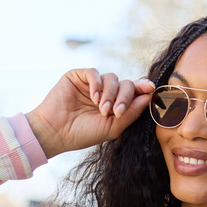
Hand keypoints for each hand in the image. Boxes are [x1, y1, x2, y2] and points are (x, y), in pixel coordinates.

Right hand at [26, 69, 154, 159]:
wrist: (56, 132)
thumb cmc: (83, 134)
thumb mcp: (112, 127)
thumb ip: (131, 113)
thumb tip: (149, 96)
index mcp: (114, 105)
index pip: (132, 92)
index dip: (142, 88)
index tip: (150, 88)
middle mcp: (105, 93)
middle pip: (125, 84)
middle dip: (125, 97)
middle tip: (117, 112)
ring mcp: (92, 84)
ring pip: (111, 78)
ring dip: (110, 94)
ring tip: (102, 110)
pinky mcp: (78, 76)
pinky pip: (94, 73)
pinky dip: (97, 84)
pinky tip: (94, 98)